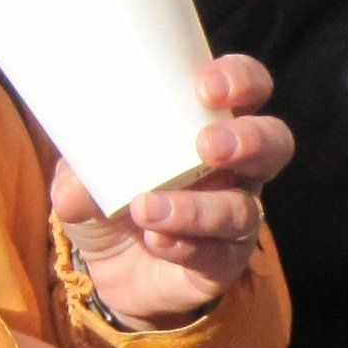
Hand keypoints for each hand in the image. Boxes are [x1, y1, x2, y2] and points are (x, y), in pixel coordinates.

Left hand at [58, 55, 292, 329]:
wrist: (109, 268)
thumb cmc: (110, 197)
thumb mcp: (83, 175)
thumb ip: (79, 173)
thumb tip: (73, 191)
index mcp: (209, 125)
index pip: (249, 88)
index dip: (241, 80)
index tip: (206, 88)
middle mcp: (237, 168)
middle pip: (274, 143)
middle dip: (248, 140)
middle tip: (207, 146)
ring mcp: (235, 217)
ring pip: (243, 209)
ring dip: (198, 208)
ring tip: (146, 209)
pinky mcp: (224, 263)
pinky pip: (220, 256)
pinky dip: (186, 247)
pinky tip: (155, 241)